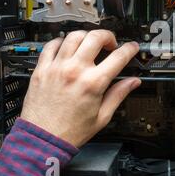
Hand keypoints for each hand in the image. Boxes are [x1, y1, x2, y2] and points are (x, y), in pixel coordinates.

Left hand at [21, 30, 140, 147]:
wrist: (42, 139)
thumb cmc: (70, 131)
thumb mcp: (102, 116)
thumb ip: (119, 94)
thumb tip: (132, 82)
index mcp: (93, 84)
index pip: (118, 56)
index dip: (129, 49)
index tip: (131, 47)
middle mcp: (74, 71)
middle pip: (95, 38)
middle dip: (108, 37)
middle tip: (110, 44)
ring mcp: (57, 68)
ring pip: (74, 36)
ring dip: (86, 37)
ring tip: (89, 45)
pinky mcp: (42, 69)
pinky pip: (51, 45)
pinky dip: (62, 42)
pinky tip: (67, 48)